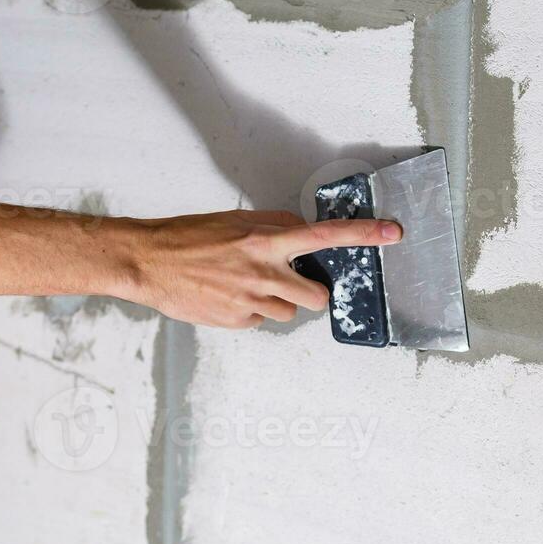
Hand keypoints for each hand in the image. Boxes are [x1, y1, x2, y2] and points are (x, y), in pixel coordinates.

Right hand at [123, 210, 401, 328]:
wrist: (149, 262)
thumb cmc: (188, 237)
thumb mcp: (235, 221)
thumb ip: (273, 227)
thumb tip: (300, 235)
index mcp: (266, 241)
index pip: (326, 236)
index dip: (364, 235)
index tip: (393, 233)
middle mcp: (265, 273)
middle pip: (317, 296)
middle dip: (310, 291)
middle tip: (289, 280)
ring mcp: (252, 302)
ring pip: (289, 311)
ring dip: (277, 300)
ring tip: (244, 285)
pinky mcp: (238, 322)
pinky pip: (262, 321)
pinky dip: (252, 311)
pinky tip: (228, 296)